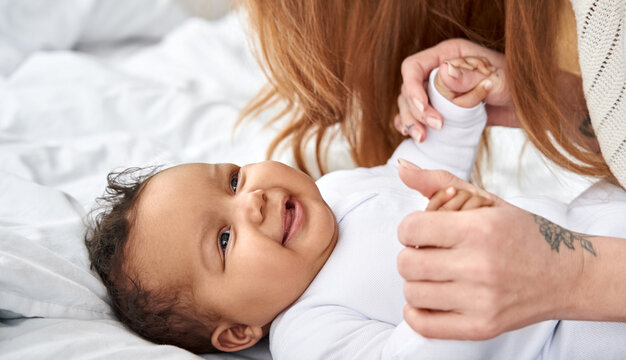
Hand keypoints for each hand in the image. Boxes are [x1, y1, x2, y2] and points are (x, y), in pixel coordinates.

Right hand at [396, 39, 514, 141]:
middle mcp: (439, 71)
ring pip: (409, 105)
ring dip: (412, 121)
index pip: (414, 67)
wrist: (531, 107)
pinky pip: (417, 116)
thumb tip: (444, 71)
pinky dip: (411, 125)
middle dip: (414, 111)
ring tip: (422, 138)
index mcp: (449, 55)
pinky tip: (415, 136)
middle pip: (408, 89)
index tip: (423, 108)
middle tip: (432, 129)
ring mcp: (438, 91)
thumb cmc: (520, 86)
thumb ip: (470, 77)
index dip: (412, 87)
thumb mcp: (498, 80)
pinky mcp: (441, 110)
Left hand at [396, 160, 584, 339]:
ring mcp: (482, 300)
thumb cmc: (522, 234)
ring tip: (435, 274)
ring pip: (412, 293)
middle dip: (410, 254)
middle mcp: (480, 266)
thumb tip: (401, 168)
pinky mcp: (482, 327)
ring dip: (416, 282)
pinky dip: (416, 312)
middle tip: (428, 252)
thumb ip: (438, 182)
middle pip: (406, 263)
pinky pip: (425, 325)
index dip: (410, 227)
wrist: (568, 276)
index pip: (410, 229)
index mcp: (480, 229)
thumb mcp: (484, 201)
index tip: (422, 230)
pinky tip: (430, 298)